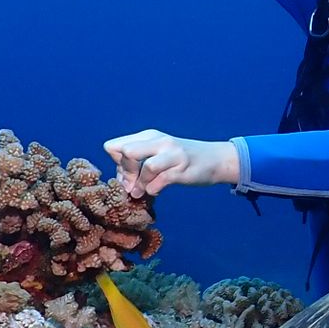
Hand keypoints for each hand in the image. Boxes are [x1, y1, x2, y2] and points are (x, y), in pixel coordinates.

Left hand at [104, 130, 238, 197]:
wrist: (215, 159)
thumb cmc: (180, 159)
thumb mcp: (156, 153)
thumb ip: (137, 164)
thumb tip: (120, 181)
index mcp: (148, 136)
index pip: (114, 146)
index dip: (116, 164)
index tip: (126, 175)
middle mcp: (159, 141)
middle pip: (126, 152)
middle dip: (125, 173)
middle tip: (131, 186)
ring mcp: (172, 153)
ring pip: (146, 166)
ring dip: (140, 185)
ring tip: (142, 192)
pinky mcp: (183, 168)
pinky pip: (160, 181)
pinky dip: (154, 189)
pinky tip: (157, 191)